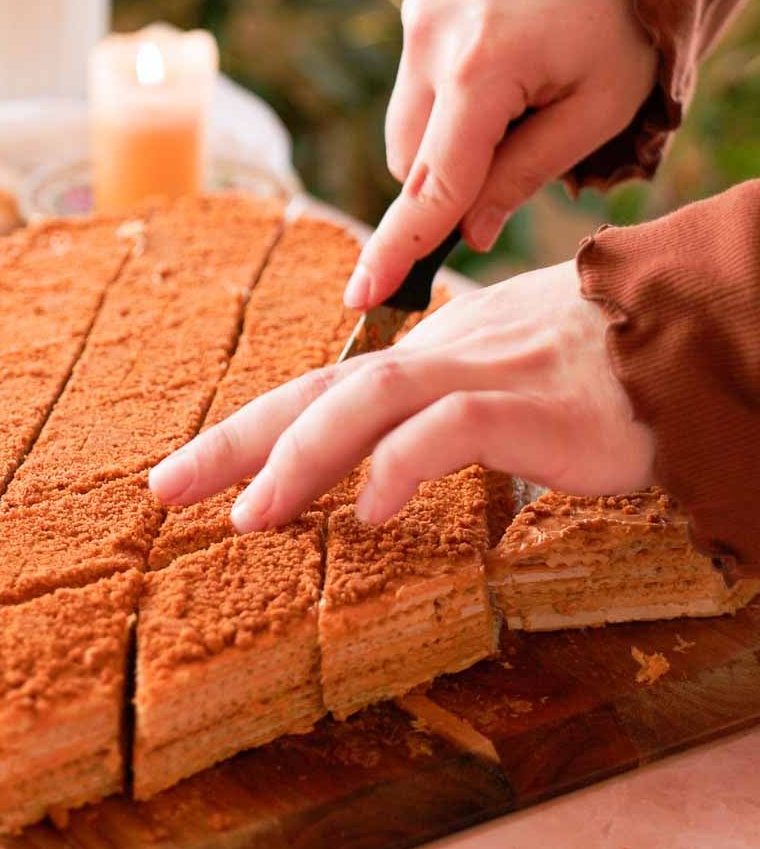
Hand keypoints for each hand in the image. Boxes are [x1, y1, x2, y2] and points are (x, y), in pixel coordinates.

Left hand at [149, 261, 655, 530]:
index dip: (249, 430)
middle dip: (235, 439)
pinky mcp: (532, 403)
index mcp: (429, 355)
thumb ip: (448, 411)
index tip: (186, 473)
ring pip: (368, 401)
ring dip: (302, 457)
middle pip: (318, 391)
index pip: (321, 391)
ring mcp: (483, 374)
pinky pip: (455, 429)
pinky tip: (376, 509)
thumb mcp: (507, 381)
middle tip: (164, 489)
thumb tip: (397, 462)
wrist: (684, 333)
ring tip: (248, 515)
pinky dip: (408, 464)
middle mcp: (440, 356)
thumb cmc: (603, 365)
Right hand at [345, 0, 657, 310]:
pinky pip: (412, 86)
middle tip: (522, 148)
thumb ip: (525, 175)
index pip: (434, 184)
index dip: (402, 248)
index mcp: (482, 71)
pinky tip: (498, 69)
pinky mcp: (413, 5)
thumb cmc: (617, 26)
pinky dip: (446, 101)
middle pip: (412, 163)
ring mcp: (414, 18)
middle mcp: (430, 42)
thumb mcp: (596, 111)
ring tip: (517, 100)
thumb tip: (466, 234)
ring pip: (406, 129)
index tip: (362, 297)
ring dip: (448, 142)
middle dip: (452, 180)